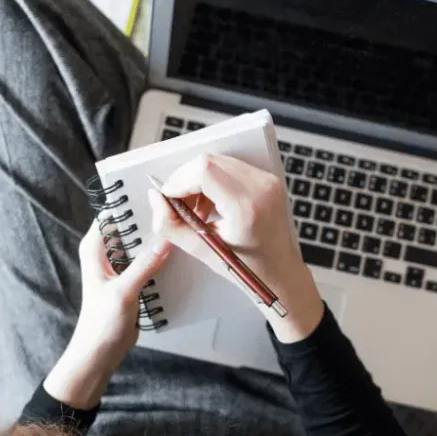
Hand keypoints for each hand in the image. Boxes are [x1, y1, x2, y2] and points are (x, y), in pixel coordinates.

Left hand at [44, 221, 172, 408]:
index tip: (157, 197)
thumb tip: (166, 240)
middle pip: (131, 226)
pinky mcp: (132, 279)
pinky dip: (161, 258)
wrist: (99, 354)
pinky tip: (179, 255)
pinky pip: (148, 260)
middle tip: (177, 213)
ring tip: (183, 231)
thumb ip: (144, 266)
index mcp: (94, 248)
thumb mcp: (124, 292)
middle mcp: (105, 253)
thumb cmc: (101, 324)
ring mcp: (120, 266)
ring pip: (142, 243)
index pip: (112, 213)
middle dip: (151, 221)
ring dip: (158, 240)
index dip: (133, 203)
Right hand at [148, 153, 323, 342]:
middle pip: (208, 161)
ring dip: (198, 180)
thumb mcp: (203, 251)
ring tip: (196, 209)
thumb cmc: (247, 269)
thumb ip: (172, 226)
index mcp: (246, 207)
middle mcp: (261, 188)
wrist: (281, 274)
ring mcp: (268, 181)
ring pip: (218, 161)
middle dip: (185, 180)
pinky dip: (213, 181)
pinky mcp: (268, 179)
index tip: (168, 198)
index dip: (178, 181)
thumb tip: (155, 199)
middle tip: (178, 205)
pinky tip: (211, 205)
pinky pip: (231, 167)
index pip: (204, 170)